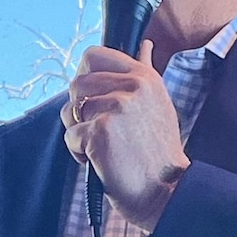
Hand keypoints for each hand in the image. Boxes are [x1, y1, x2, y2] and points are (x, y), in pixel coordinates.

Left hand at [60, 40, 188, 231]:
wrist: (167, 192)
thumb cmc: (158, 152)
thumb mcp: (159, 104)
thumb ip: (146, 72)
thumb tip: (145, 44)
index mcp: (143, 76)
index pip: (93, 55)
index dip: (86, 77)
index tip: (95, 100)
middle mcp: (131, 87)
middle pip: (76, 85)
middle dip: (80, 111)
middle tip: (103, 131)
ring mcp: (115, 109)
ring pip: (69, 111)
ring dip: (79, 134)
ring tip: (105, 148)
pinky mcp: (99, 133)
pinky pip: (70, 136)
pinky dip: (79, 154)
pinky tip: (102, 162)